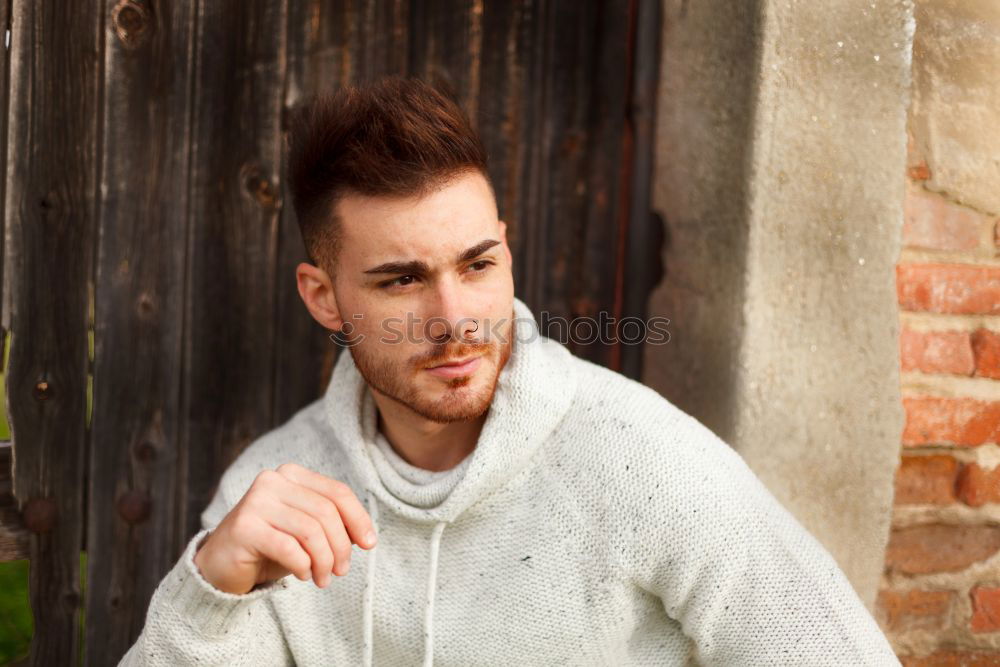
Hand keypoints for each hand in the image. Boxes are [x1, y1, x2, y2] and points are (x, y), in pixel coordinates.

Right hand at [193, 463, 376, 593]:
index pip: (337, 493)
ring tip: (322, 579)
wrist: (220, 567)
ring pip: (311, 531)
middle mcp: (273, 481)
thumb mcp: (306, 532)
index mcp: (292, 475)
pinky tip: (303, 576)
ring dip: (323, 561)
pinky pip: (289, 547)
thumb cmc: (269, 548)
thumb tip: (366, 537)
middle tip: (340, 571)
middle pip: (326, 512)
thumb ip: (332, 525)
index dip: (358, 519)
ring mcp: (256, 501)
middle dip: (341, 547)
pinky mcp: (245, 526)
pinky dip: (303, 565)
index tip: (369, 544)